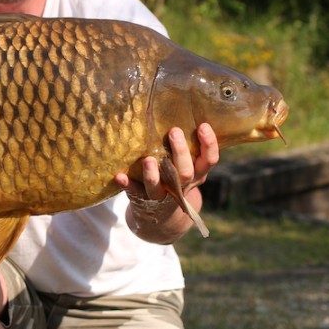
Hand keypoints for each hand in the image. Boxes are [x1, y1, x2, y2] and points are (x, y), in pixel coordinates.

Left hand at [115, 123, 218, 241]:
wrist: (163, 217)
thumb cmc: (176, 179)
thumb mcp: (189, 167)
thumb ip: (188, 148)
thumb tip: (182, 111)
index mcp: (196, 175)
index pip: (209, 160)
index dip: (209, 145)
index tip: (203, 126)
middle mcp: (181, 186)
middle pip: (185, 172)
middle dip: (180, 152)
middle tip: (174, 131)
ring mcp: (162, 194)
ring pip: (159, 186)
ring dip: (154, 174)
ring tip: (149, 160)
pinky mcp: (143, 199)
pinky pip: (135, 192)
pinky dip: (127, 184)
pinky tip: (119, 176)